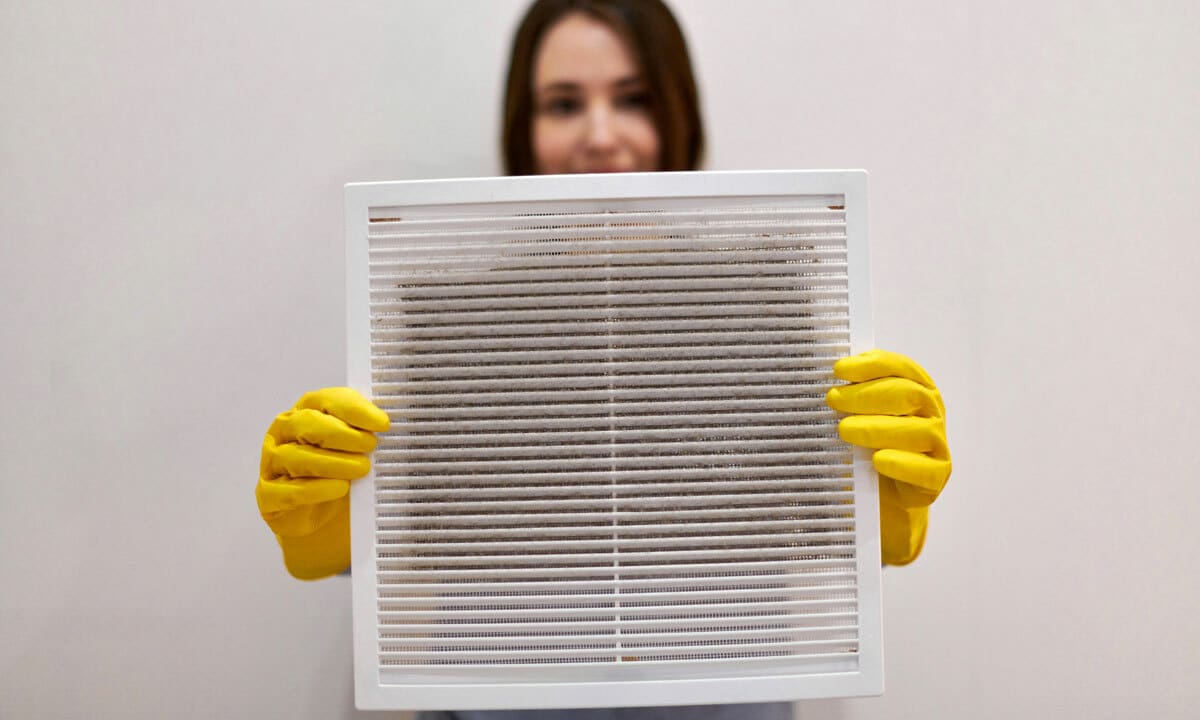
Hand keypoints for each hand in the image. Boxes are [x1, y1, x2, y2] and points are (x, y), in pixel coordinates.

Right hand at [256, 388, 389, 578]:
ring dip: (334, 463)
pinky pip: (289, 490)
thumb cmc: (339, 473)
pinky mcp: (269, 495)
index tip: (382, 423)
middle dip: (343, 434)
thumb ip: (366, 432)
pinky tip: (339, 488)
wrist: (322, 520)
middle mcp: (284, 433)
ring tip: (361, 469)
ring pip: (297, 457)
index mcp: (306, 411)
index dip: (355, 410)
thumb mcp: (355, 448)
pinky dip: (316, 489)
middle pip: (308, 424)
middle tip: (370, 446)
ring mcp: (273, 463)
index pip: (326, 400)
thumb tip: (389, 424)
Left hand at [825, 349, 951, 564]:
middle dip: (867, 394)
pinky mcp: (936, 477)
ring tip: (845, 430)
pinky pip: (924, 470)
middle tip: (834, 399)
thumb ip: (851, 397)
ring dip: (877, 427)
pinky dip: (900, 462)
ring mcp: (937, 445)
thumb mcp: (858, 417)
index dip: (871, 364)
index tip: (839, 370)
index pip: (901, 368)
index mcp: (916, 389)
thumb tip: (826, 381)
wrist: (882, 499)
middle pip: (908, 394)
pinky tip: (877, 460)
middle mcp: (931, 413)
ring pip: (917, 430)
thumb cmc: (868, 448)